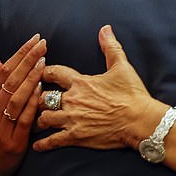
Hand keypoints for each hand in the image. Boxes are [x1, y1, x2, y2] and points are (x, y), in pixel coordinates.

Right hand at [0, 35, 46, 175]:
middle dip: (26, 59)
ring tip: (43, 59)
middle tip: (41, 43)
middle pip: (9, 81)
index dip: (17, 55)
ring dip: (30, 76)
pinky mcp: (13, 142)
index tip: (32, 41)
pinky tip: (41, 88)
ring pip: (16, 97)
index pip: (1, 74)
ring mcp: (0, 128)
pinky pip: (24, 118)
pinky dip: (32, 102)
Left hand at [34, 25, 165, 151]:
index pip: (53, 72)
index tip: (39, 73)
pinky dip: (42, 144)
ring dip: (39, 119)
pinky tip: (36, 146)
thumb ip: (110, 47)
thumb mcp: (122, 67)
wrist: (140, 120)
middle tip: (35, 100)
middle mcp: (72, 100)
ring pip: (43, 118)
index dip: (43, 71)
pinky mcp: (76, 137)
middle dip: (37, 98)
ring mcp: (72, 119)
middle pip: (42, 97)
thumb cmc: (133, 94)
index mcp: (80, 82)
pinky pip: (52, 140)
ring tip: (36, 121)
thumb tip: (105, 29)